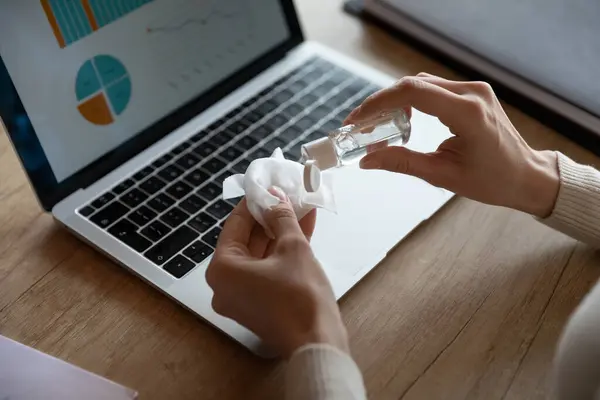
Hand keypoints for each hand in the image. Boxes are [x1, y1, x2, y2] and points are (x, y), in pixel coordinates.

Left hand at [205, 188, 348, 357]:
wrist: (318, 340)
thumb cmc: (301, 297)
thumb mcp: (293, 246)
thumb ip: (281, 217)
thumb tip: (275, 197)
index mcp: (222, 269)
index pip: (235, 224)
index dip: (254, 202)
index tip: (268, 186)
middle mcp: (224, 285)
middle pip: (247, 240)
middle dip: (270, 217)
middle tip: (287, 196)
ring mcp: (240, 297)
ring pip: (259, 255)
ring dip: (279, 232)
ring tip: (299, 208)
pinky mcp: (257, 305)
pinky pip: (266, 270)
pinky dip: (281, 252)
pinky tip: (301, 229)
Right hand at [346, 73, 559, 217]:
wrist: (526, 175)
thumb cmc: (492, 180)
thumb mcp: (442, 175)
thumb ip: (402, 163)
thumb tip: (367, 160)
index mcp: (468, 114)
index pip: (413, 93)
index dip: (379, 102)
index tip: (357, 119)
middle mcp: (472, 93)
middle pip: (413, 84)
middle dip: (381, 102)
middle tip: (360, 125)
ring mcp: (474, 90)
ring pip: (422, 84)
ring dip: (395, 100)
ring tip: (376, 124)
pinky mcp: (473, 93)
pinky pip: (434, 88)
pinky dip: (411, 100)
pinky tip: (400, 118)